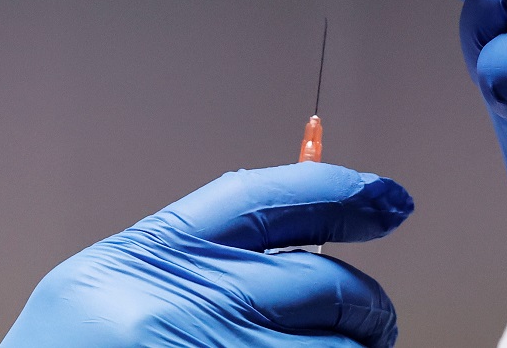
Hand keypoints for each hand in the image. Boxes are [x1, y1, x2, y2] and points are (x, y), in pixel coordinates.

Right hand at [0, 163, 412, 346]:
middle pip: (323, 280)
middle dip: (369, 303)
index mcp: (153, 255)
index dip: (342, 188)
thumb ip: (202, 261)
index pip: (272, 197)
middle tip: (376, 319)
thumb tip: (312, 248)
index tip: (388, 198)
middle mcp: (183, 303)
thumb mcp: (118, 288)